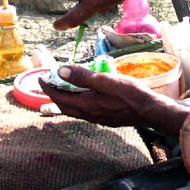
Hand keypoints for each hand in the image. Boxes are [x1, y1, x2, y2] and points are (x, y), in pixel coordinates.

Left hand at [39, 65, 189, 136]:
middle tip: (48, 81)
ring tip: (62, 87)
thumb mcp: (106, 81)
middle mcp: (87, 114)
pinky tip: (81, 96)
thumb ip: (83, 77)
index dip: (48, 86)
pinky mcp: (103, 118)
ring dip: (64, 99)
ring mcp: (95, 118)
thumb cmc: (129, 94)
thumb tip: (60, 71)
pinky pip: (82, 111)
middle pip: (63, 105)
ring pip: (72, 109)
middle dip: (53, 94)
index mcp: (85, 105)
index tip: (41, 76)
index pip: (59, 96)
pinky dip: (75, 102)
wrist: (148, 110)